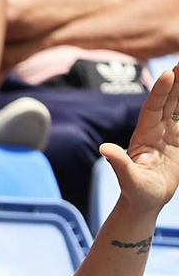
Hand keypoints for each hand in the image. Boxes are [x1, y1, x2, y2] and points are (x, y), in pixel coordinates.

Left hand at [104, 67, 178, 214]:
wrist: (143, 203)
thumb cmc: (134, 193)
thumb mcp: (128, 180)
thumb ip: (118, 164)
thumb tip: (104, 148)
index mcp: (144, 136)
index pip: (153, 108)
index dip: (160, 91)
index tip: (168, 73)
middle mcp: (156, 130)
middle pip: (168, 100)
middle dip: (177, 80)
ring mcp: (168, 134)